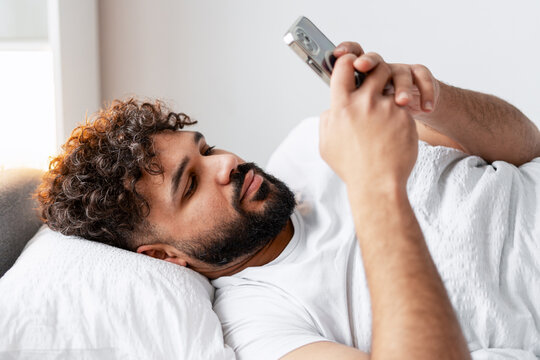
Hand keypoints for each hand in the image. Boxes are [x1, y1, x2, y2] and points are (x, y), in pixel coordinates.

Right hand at [319, 54, 417, 189]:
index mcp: (341, 107)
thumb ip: (327, 120)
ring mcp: (386, 108)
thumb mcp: (326, 144)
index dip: (347, 60)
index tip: (351, 63)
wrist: (377, 184)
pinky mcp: (404, 117)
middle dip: (374, 68)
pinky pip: (401, 104)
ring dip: (390, 85)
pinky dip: (398, 111)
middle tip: (374, 77)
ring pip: (392, 80)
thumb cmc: (351, 167)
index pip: (344, 66)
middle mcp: (364, 103)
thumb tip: (332, 108)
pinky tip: (393, 127)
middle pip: (374, 65)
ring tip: (385, 100)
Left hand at [334, 42, 439, 117]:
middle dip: (368, 61)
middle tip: (360, 66)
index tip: (337, 53)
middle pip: (373, 59)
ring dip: (401, 87)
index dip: (345, 52)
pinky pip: (424, 78)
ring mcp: (400, 73)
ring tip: (402, 103)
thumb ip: (344, 112)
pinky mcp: (419, 78)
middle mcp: (379, 71)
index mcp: (362, 78)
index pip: (351, 57)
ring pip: (400, 71)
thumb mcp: (360, 118)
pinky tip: (425, 109)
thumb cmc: (378, 121)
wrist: (408, 124)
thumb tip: (328, 114)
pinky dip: (426, 93)